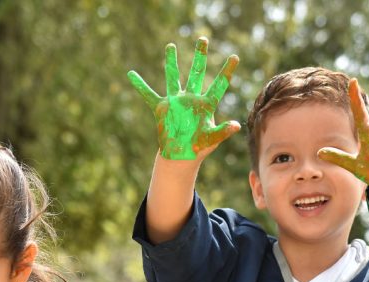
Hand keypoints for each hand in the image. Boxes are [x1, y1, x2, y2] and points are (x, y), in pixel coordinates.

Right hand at [128, 36, 239, 159]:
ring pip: (173, 77)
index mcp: (206, 105)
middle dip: (200, 56)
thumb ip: (223, 132)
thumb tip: (237, 125)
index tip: (235, 57)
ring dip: (171, 62)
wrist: (181, 155)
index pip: (219, 85)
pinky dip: (140, 86)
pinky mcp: (162, 108)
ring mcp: (176, 102)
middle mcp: (191, 99)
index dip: (227, 71)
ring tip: (171, 46)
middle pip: (196, 73)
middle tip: (203, 39)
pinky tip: (131, 74)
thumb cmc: (199, 148)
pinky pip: (149, 95)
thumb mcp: (212, 139)